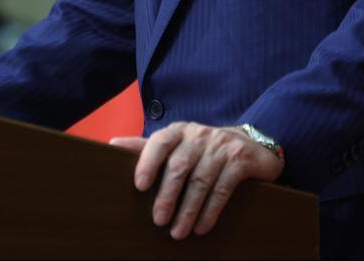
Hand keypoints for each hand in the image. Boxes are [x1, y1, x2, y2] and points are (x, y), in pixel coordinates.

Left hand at [110, 122, 283, 239]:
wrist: (250, 145)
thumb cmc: (203, 149)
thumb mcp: (177, 145)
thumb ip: (148, 147)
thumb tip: (113, 143)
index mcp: (179, 131)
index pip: (160, 142)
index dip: (148, 162)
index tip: (139, 186)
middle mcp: (199, 135)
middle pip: (180, 165)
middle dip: (167, 195)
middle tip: (158, 220)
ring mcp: (221, 146)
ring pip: (201, 180)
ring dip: (188, 210)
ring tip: (178, 232)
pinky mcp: (241, 160)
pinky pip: (223, 188)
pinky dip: (211, 210)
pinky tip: (201, 227)